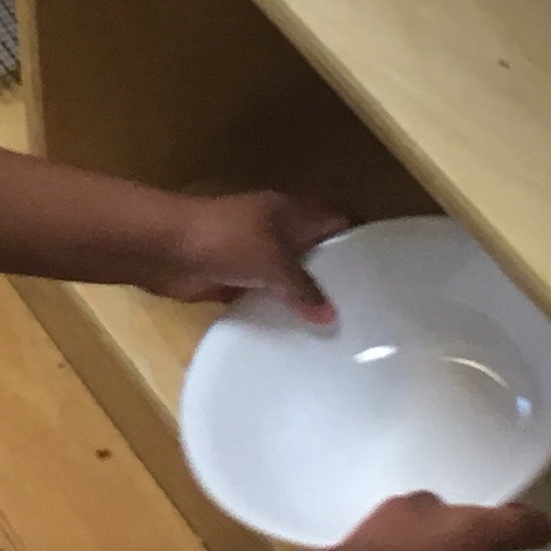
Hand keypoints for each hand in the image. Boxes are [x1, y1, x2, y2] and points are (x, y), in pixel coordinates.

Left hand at [146, 184, 350, 325]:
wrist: (165, 249)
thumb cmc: (226, 240)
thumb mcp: (274, 261)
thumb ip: (304, 288)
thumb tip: (332, 315)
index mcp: (292, 212)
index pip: (337, 220)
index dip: (360, 240)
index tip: (385, 271)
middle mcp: (278, 231)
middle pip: (315, 252)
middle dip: (335, 276)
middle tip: (367, 311)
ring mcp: (254, 255)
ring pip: (289, 277)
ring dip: (304, 299)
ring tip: (339, 331)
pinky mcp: (233, 279)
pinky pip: (263, 296)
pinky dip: (276, 312)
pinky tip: (297, 338)